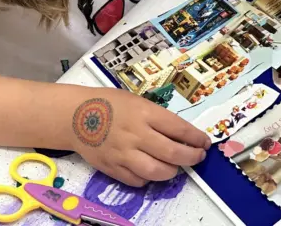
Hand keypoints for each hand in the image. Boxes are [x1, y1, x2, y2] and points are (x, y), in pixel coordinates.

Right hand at [69, 90, 209, 186]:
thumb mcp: (138, 101)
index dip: (197, 138)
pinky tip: (151, 171)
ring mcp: (123, 153)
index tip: (204, 142)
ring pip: (156, 172)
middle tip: (198, 156)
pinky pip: (136, 181)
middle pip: (172, 153)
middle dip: (192, 157)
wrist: (75, 116)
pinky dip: (148, 179)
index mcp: (145, 113)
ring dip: (172, 171)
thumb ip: (158, 117)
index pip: (179, 129)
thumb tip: (182, 134)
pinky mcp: (112, 168)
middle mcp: (136, 134)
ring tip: (177, 166)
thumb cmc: (109, 103)